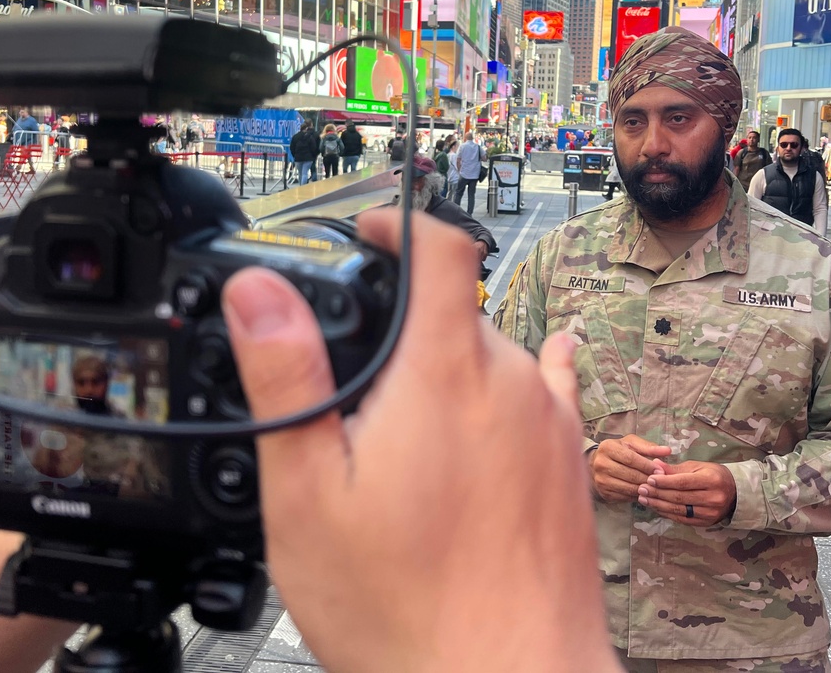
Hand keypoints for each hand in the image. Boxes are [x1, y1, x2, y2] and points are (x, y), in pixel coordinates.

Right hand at [223, 211, 619, 672]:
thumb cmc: (407, 608)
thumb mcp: (309, 494)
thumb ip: (286, 379)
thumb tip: (258, 294)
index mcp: (443, 373)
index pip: (438, 245)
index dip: (399, 222)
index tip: (368, 231)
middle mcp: (511, 381)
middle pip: (456, 310)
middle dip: (404, 326)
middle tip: (356, 388)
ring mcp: (551, 421)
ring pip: (492, 358)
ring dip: (447, 371)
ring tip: (405, 437)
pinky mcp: (572, 461)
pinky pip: (543, 393)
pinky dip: (509, 388)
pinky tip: (505, 399)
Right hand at [588, 434, 671, 502]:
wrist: (597, 465)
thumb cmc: (619, 452)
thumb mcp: (631, 444)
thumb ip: (649, 447)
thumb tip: (667, 450)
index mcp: (608, 448)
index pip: (631, 459)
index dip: (647, 466)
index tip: (661, 470)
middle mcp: (601, 464)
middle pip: (631, 475)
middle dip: (649, 478)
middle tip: (662, 481)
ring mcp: (601, 480)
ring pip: (629, 488)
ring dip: (645, 489)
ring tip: (656, 487)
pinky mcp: (604, 493)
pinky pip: (626, 497)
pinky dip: (638, 496)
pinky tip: (645, 492)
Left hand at [637, 459, 737, 526]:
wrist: (734, 492)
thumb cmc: (712, 475)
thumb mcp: (696, 466)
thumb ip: (675, 468)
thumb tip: (654, 464)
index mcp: (711, 480)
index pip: (683, 482)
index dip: (664, 481)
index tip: (648, 479)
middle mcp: (712, 498)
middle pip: (679, 497)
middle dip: (657, 493)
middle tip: (641, 489)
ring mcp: (710, 513)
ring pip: (679, 510)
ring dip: (658, 505)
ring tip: (643, 499)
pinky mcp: (706, 523)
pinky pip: (682, 519)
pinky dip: (667, 513)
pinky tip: (655, 507)